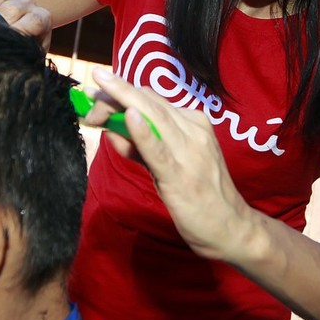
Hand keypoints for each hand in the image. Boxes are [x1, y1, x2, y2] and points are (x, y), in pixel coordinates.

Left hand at [90, 67, 258, 262]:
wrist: (230, 227)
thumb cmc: (199, 193)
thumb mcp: (169, 162)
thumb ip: (141, 145)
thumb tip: (111, 129)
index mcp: (193, 122)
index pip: (151, 98)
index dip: (121, 93)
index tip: (97, 94)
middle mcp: (193, 129)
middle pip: (148, 101)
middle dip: (115, 93)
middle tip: (88, 96)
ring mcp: (188, 150)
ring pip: (153, 116)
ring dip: (122, 101)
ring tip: (98, 92)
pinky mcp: (180, 175)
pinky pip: (158, 149)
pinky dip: (143, 132)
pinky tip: (129, 118)